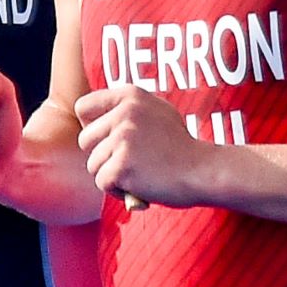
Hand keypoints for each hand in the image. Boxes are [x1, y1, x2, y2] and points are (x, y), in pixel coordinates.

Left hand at [76, 83, 212, 204]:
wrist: (203, 171)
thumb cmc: (180, 148)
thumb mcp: (156, 112)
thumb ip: (127, 109)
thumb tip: (90, 114)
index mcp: (130, 96)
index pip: (83, 107)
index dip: (91, 127)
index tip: (109, 139)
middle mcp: (124, 112)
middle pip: (85, 140)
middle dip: (102, 156)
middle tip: (129, 163)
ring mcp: (123, 138)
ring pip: (93, 164)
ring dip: (111, 176)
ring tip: (138, 175)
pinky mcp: (122, 165)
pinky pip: (102, 182)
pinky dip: (118, 191)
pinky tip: (139, 186)